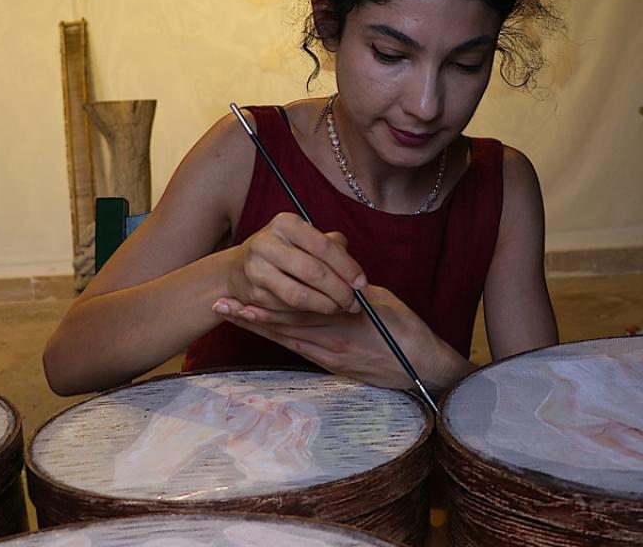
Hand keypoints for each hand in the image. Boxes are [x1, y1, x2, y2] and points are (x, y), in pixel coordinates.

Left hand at [212, 285, 466, 390]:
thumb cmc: (407, 330)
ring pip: (287, 339)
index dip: (264, 301)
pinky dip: (280, 339)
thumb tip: (331, 272)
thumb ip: (351, 288)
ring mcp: (331, 358)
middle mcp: (331, 343)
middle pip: (283, 326)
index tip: (239, 291)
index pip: (295, 310)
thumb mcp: (381, 301)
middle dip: (250, 315)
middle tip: (220, 304)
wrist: (423, 369)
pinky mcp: (334, 367)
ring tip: (230, 316)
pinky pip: (301, 350)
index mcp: (342, 322)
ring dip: (258, 328)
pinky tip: (263, 332)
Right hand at [224, 212, 366, 315]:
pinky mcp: (253, 293)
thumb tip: (357, 274)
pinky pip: (287, 310)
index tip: (362, 283)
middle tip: (354, 302)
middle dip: (339, 291)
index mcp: (285, 224)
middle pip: (313, 272)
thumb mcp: (306, 239)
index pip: (323, 246)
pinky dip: (307, 313)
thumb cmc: (284, 251)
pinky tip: (319, 311)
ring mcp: (256, 269)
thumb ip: (333, 248)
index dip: (347, 267)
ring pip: (299, 296)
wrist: (239, 268)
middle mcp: (267, 243)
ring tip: (340, 308)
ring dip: (325, 306)